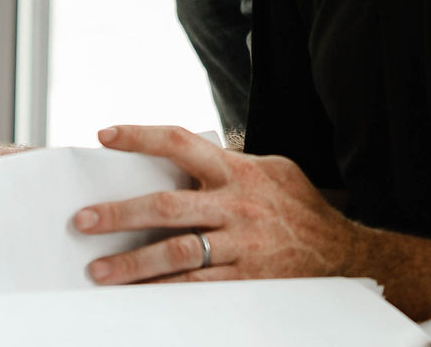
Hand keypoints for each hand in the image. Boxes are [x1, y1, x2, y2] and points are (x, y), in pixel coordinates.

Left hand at [74, 125, 361, 283]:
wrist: (348, 255)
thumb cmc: (299, 208)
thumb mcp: (271, 170)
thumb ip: (227, 163)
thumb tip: (181, 153)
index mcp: (236, 171)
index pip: (180, 143)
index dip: (140, 136)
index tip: (103, 135)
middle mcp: (236, 206)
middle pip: (167, 207)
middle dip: (120, 214)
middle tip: (82, 221)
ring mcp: (242, 245)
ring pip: (179, 254)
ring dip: (134, 264)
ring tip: (100, 271)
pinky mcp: (249, 280)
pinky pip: (200, 287)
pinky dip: (167, 291)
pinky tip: (141, 294)